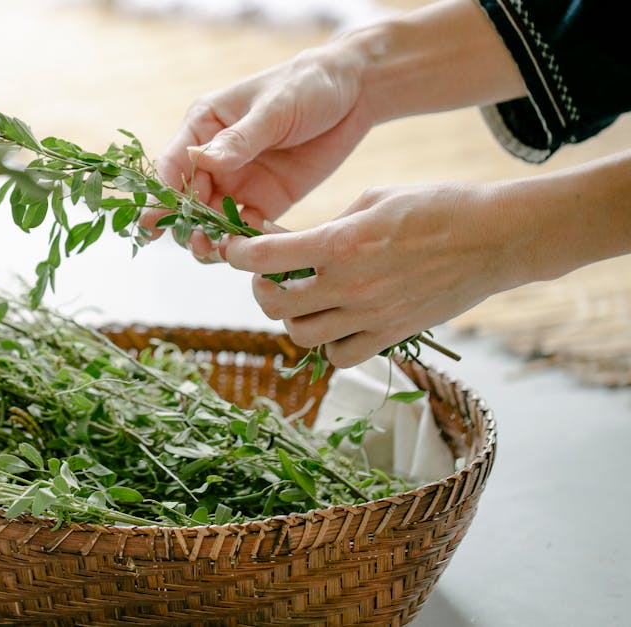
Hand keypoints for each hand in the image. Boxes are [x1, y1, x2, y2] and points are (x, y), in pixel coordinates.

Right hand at [145, 42, 375, 260]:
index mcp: (205, 127)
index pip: (173, 165)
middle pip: (187, 201)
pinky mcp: (266, 201)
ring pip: (211, 221)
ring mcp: (238, 183)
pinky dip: (245, 243)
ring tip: (219, 252)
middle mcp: (214, 159)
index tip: (153, 224)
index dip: (160, 196)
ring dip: (211, 239)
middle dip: (187, 225)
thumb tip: (202, 160)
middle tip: (198, 243)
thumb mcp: (274, 108)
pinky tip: (254, 251)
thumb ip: (240, 138)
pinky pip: (246, 229)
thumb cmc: (307, 85)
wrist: (355, 92)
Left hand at [218, 182, 523, 366]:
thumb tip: (292, 242)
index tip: (235, 249)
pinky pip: (340, 356)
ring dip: (293, 317)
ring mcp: (370, 315)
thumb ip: (329, 224)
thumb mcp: (372, 198)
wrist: (496, 237)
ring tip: (304, 298)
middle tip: (272, 275)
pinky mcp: (391, 334)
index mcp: (339, 243)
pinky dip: (329, 344)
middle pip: (274, 303)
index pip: (264, 258)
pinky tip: (336, 321)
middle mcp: (349, 284)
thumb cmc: (436, 205)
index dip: (238, 254)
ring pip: (301, 335)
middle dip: (262, 287)